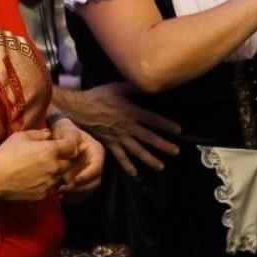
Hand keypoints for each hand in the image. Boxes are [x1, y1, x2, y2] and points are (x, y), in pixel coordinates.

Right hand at [0, 129, 73, 201]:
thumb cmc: (6, 154)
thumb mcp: (20, 137)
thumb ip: (38, 134)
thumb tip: (49, 134)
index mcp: (51, 150)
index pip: (72, 146)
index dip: (68, 145)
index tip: (61, 145)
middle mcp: (54, 167)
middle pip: (68, 163)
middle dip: (62, 159)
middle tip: (48, 157)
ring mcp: (49, 182)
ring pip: (60, 177)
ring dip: (54, 173)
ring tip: (39, 170)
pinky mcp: (43, 194)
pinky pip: (50, 188)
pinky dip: (46, 184)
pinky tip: (33, 180)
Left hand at [50, 117, 104, 200]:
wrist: (60, 137)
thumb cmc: (65, 132)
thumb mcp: (67, 132)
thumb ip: (70, 140)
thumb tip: (73, 153)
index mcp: (96, 152)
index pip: (97, 167)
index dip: (87, 176)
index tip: (74, 180)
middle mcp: (95, 165)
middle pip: (94, 182)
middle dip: (80, 189)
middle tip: (64, 190)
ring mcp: (89, 175)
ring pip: (89, 190)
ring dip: (76, 195)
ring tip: (61, 194)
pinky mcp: (82, 182)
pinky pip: (81, 194)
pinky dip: (73, 198)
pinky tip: (62, 197)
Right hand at [57, 82, 179, 177]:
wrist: (78, 108)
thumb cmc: (98, 96)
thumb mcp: (116, 87)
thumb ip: (132, 87)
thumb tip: (146, 83)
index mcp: (131, 112)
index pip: (152, 119)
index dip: (166, 124)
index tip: (178, 130)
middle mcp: (127, 126)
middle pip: (148, 137)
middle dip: (163, 145)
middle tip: (176, 152)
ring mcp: (119, 137)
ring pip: (137, 150)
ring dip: (149, 159)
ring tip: (161, 166)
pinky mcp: (110, 144)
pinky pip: (120, 156)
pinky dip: (127, 165)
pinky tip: (135, 173)